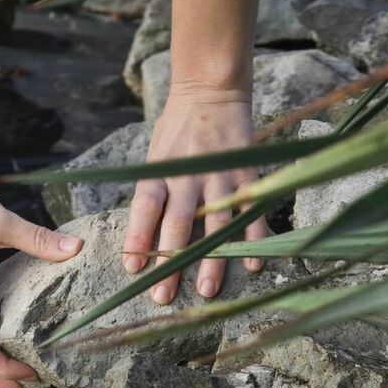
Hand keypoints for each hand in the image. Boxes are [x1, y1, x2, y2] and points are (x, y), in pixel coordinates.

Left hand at [123, 88, 267, 303]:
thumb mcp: (154, 158)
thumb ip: (152, 193)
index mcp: (159, 172)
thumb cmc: (175, 132)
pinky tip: (254, 264)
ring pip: (215, 225)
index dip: (138, 238)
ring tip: (206, 291)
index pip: (144, 208)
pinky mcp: (246, 174)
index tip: (132, 268)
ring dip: (212, 260)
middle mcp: (188, 177)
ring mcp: (219, 176)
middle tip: (164, 296)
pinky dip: (253, 237)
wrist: (211, 91)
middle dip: (170, 264)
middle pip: (178, 225)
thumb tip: (143, 238)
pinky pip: (251, 211)